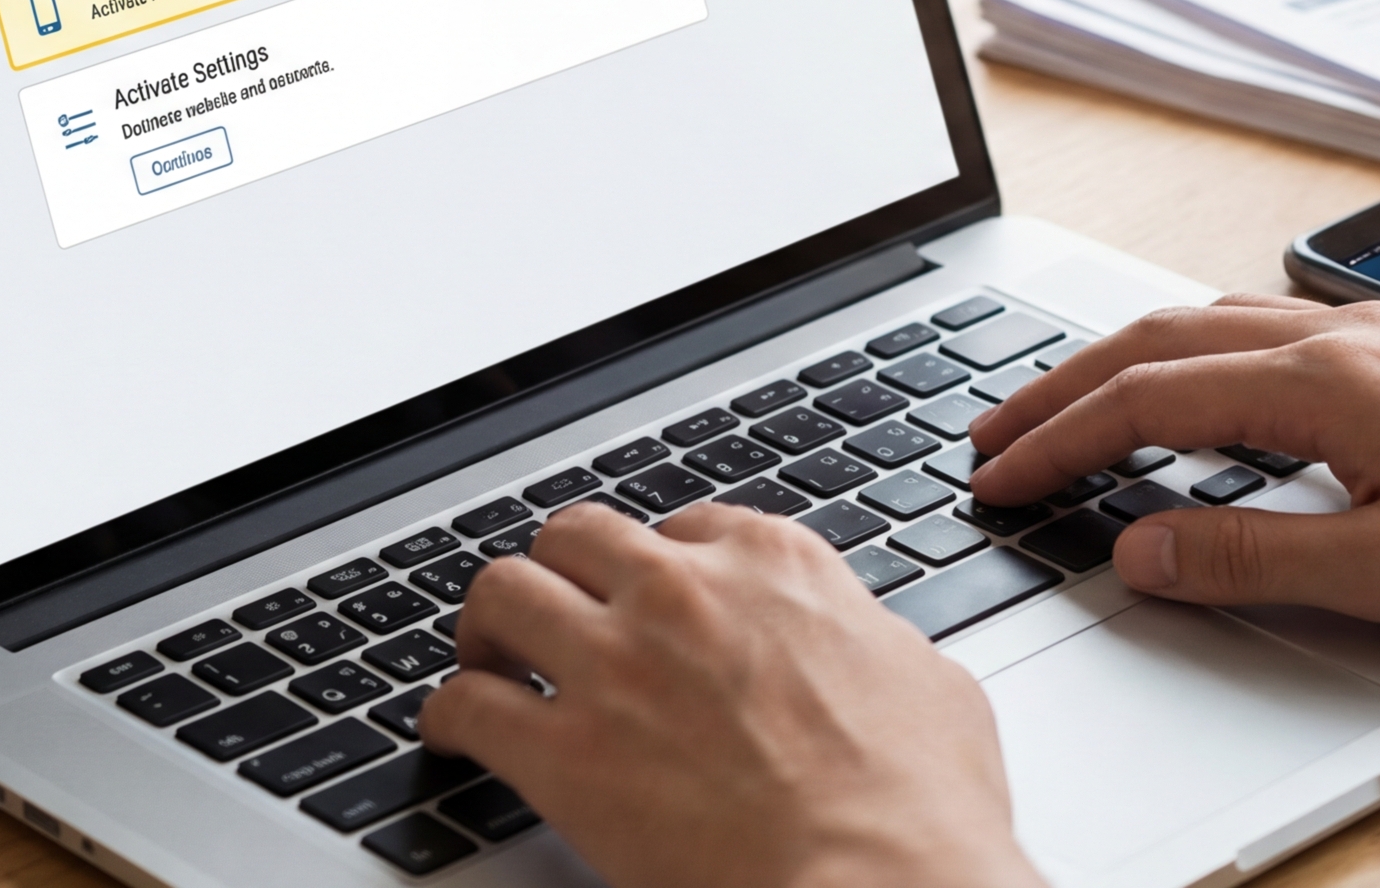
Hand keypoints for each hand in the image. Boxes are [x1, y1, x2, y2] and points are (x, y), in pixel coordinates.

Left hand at [418, 502, 1046, 887]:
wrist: (881, 882)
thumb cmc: (922, 806)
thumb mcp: (930, 683)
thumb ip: (871, 646)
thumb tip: (871, 655)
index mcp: (775, 566)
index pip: (683, 526)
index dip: (656, 567)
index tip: (646, 597)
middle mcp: (684, 593)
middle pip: (577, 538)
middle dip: (561, 575)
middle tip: (555, 618)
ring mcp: (616, 666)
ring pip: (503, 593)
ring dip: (490, 629)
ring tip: (489, 662)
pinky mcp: (564, 754)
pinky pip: (464, 705)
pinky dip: (448, 719)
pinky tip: (455, 738)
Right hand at [967, 294, 1379, 636]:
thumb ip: (1251, 557)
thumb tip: (1139, 550)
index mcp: (1323, 381)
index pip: (1145, 401)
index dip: (1056, 439)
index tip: (993, 475)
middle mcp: (1341, 339)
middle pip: (1161, 341)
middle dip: (1063, 386)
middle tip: (994, 430)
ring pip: (1211, 325)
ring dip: (1126, 364)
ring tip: (1071, 406)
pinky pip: (1265, 334)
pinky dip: (1195, 357)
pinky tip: (1204, 391)